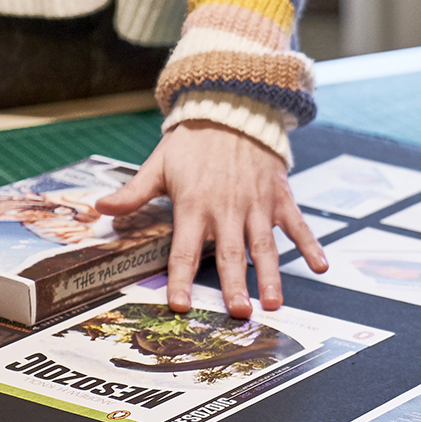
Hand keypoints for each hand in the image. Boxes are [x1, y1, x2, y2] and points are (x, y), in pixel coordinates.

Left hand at [96, 120, 327, 318]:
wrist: (233, 108)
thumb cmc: (193, 142)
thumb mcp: (159, 164)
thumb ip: (133, 192)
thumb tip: (99, 209)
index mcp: (194, 205)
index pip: (183, 250)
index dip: (180, 279)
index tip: (179, 306)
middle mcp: (227, 209)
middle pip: (229, 254)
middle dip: (234, 285)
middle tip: (239, 313)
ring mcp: (257, 204)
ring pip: (264, 246)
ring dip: (269, 275)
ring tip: (273, 303)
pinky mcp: (280, 196)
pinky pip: (298, 224)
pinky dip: (311, 244)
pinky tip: (321, 267)